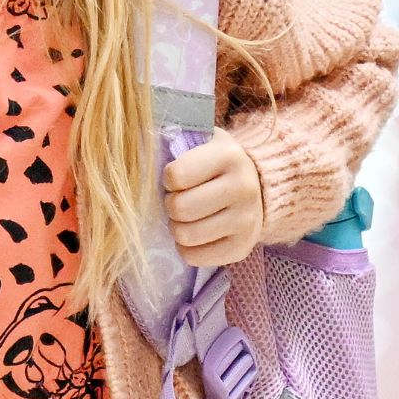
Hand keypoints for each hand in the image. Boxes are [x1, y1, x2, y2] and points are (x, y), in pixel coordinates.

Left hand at [163, 129, 262, 267]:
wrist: (258, 185)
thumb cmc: (215, 162)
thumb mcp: (201, 141)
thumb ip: (174, 143)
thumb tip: (140, 156)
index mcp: (229, 156)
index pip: (176, 175)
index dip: (167, 179)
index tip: (174, 178)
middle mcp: (243, 188)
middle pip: (180, 209)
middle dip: (171, 205)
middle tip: (178, 200)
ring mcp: (247, 220)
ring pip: (186, 235)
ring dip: (177, 227)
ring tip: (185, 217)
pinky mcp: (243, 247)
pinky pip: (195, 257)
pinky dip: (187, 247)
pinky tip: (195, 233)